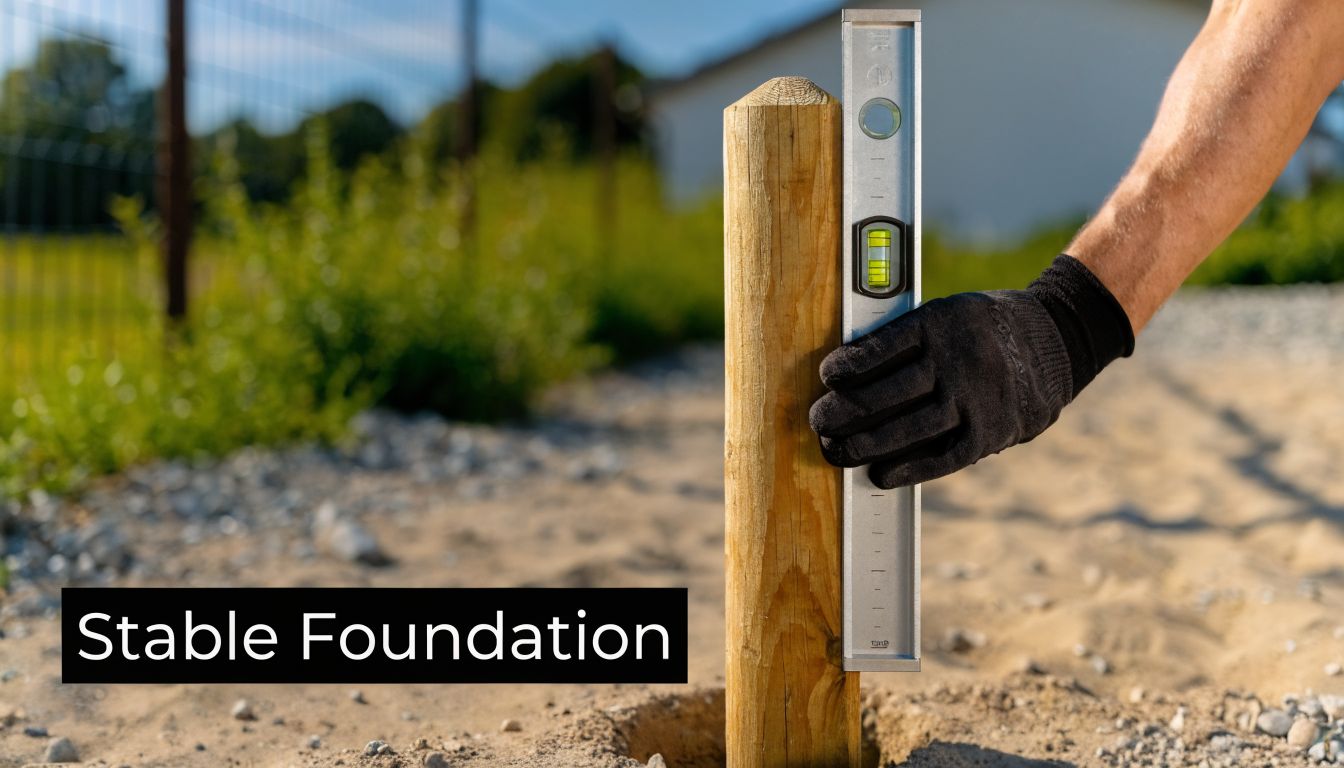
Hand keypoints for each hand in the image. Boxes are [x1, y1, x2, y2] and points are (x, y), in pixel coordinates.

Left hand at [809, 255, 1134, 487]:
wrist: (1052, 340)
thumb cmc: (977, 329)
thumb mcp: (944, 314)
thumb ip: (903, 340)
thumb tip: (846, 375)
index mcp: (939, 324)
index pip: (883, 348)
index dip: (849, 367)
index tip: (825, 378)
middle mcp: (957, 361)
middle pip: (888, 393)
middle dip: (844, 412)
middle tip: (817, 422)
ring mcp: (975, 399)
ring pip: (909, 429)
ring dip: (865, 445)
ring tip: (835, 451)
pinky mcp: (990, 431)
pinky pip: (943, 456)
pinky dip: (909, 469)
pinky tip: (880, 475)